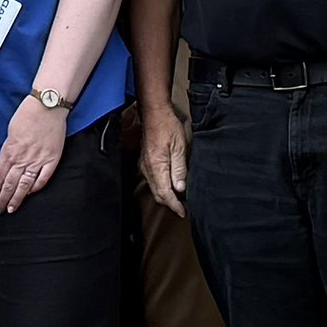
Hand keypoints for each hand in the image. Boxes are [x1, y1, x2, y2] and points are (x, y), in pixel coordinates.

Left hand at [0, 95, 66, 214]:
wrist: (47, 107)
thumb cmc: (27, 115)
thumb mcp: (10, 133)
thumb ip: (8, 150)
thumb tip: (6, 164)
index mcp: (9, 152)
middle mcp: (22, 159)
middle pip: (9, 185)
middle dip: (3, 199)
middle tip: (0, 210)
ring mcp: (37, 161)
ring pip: (24, 186)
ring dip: (17, 199)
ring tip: (12, 209)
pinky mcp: (51, 160)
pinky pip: (42, 179)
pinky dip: (36, 188)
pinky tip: (31, 194)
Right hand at [138, 102, 188, 218]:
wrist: (154, 114)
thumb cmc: (167, 126)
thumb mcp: (179, 147)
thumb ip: (179, 169)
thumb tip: (180, 188)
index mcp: (156, 167)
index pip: (165, 193)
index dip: (174, 205)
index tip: (183, 212)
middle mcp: (147, 169)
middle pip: (158, 194)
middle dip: (170, 204)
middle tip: (183, 208)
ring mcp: (144, 166)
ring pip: (154, 189)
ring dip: (166, 196)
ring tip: (179, 200)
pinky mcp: (145, 163)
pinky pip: (152, 181)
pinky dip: (161, 187)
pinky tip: (170, 186)